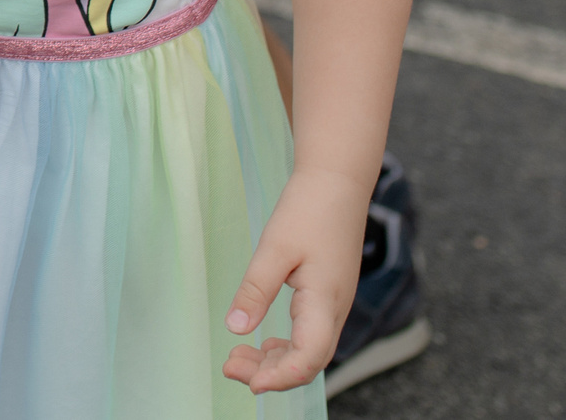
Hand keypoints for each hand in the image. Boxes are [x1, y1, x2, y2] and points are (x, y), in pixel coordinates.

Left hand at [221, 168, 372, 393]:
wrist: (337, 183)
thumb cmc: (308, 210)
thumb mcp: (275, 248)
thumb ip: (256, 289)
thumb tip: (235, 328)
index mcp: (325, 302)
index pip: (310, 358)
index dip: (281, 378)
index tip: (250, 383)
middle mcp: (334, 311)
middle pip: (307, 362)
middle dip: (270, 374)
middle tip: (229, 367)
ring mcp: (333, 306)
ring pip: (308, 352)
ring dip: (274, 362)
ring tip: (236, 358)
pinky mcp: (327, 298)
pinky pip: (308, 336)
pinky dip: (284, 347)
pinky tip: (260, 343)